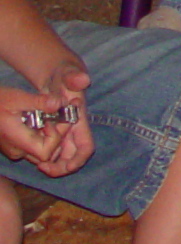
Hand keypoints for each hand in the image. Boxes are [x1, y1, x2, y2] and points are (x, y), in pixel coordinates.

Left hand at [1, 62, 94, 176]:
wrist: (62, 75)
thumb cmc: (66, 75)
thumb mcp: (68, 74)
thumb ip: (74, 77)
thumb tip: (82, 80)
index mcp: (79, 121)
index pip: (86, 147)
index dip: (78, 160)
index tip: (64, 167)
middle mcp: (74, 130)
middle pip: (73, 157)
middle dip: (61, 168)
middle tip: (42, 168)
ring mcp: (65, 132)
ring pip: (62, 156)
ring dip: (51, 163)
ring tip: (37, 165)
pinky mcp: (55, 131)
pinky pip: (52, 149)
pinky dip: (44, 155)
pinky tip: (31, 154)